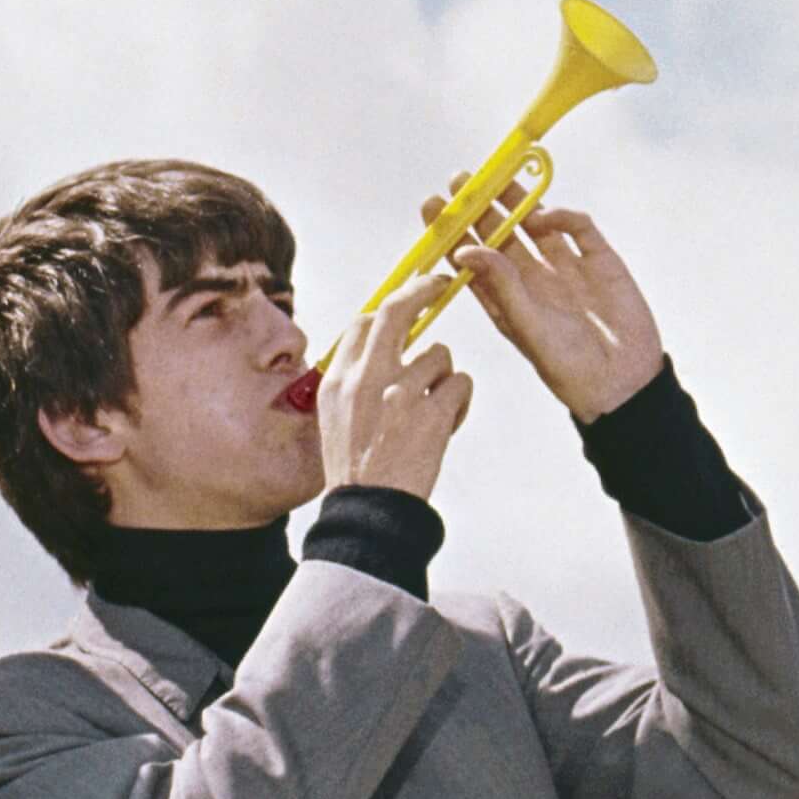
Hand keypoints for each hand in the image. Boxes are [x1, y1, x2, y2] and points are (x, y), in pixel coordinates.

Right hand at [318, 276, 472, 502]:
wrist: (369, 515)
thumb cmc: (357, 472)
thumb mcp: (336, 422)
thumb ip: (354, 381)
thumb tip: (381, 346)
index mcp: (338, 382)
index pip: (363, 322)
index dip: (389, 306)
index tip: (407, 300)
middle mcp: (366, 379)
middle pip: (397, 310)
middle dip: (422, 290)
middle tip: (439, 284)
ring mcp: (400, 394)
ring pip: (440, 354)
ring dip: (445, 379)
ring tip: (433, 413)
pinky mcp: (431, 412)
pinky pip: (461, 383)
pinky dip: (461, 404)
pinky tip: (446, 428)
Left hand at [443, 182, 664, 419]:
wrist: (622, 380)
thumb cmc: (569, 367)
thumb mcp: (527, 327)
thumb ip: (501, 286)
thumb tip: (465, 251)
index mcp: (506, 302)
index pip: (472, 261)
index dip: (453, 233)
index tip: (434, 208)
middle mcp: (531, 281)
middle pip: (500, 235)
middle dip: (480, 207)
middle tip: (458, 179)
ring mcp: (565, 268)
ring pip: (535, 224)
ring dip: (516, 201)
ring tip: (494, 178)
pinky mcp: (598, 259)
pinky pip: (578, 228)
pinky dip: (563, 216)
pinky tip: (545, 215)